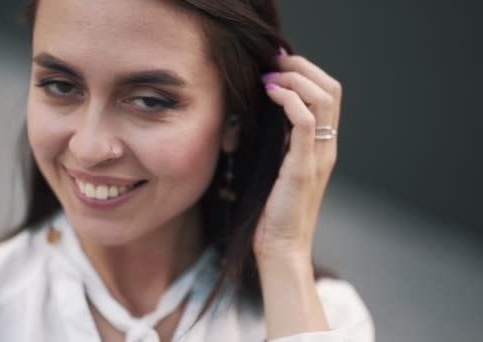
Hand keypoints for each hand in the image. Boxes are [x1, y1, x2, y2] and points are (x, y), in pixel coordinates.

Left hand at [253, 50, 342, 263]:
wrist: (282, 248)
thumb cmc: (274, 212)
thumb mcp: (278, 169)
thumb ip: (279, 143)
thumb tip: (262, 115)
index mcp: (322, 146)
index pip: (329, 95)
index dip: (307, 72)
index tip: (278, 64)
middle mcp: (326, 147)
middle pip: (331, 89)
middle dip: (303, 67)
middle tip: (275, 62)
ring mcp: (318, 157)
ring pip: (323, 98)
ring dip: (295, 78)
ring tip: (270, 75)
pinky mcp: (302, 168)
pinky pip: (305, 122)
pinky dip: (289, 100)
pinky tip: (270, 93)